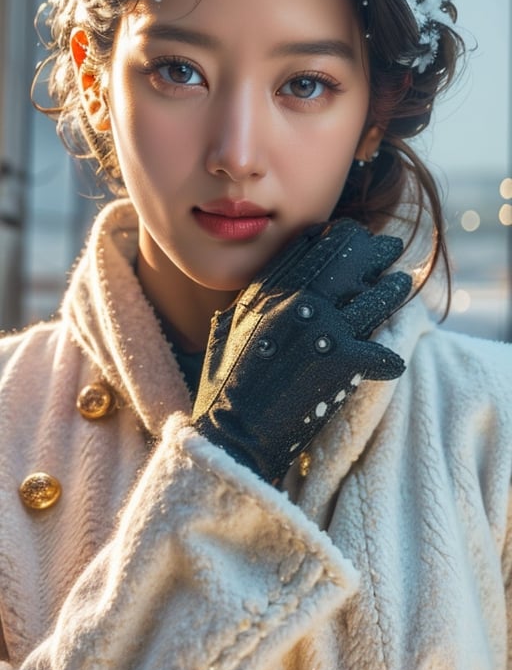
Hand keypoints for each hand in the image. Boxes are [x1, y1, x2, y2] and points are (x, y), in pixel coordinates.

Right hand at [192, 217, 411, 484]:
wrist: (233, 435)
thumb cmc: (224, 391)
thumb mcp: (225, 333)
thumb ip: (245, 306)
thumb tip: (256, 295)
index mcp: (267, 292)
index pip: (308, 249)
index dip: (334, 237)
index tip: (351, 234)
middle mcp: (296, 301)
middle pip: (346, 261)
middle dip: (371, 251)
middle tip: (388, 247)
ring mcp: (322, 328)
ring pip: (373, 298)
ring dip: (391, 290)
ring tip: (403, 283)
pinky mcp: (341, 360)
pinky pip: (380, 352)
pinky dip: (388, 359)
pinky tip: (395, 360)